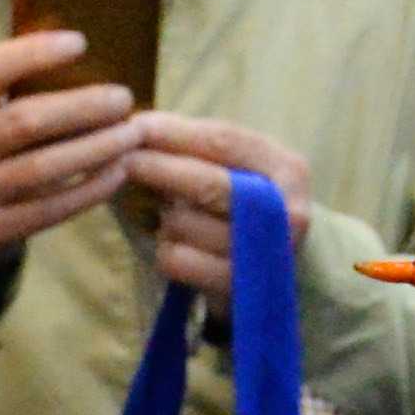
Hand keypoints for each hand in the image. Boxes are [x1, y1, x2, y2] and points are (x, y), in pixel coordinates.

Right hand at [0, 28, 144, 319]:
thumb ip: (11, 93)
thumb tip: (83, 53)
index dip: (33, 52)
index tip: (80, 42)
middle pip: (25, 120)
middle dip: (82, 107)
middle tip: (123, 99)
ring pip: (42, 167)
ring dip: (95, 149)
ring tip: (131, 135)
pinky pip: (48, 209)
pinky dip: (88, 190)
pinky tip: (118, 173)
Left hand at [126, 116, 317, 301]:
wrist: (271, 273)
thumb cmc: (245, 206)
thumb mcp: (237, 168)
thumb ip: (194, 145)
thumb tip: (136, 126)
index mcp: (289, 170)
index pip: (226, 141)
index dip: (176, 132)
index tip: (136, 126)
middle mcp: (287, 212)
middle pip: (209, 184)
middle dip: (159, 168)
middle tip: (124, 161)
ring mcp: (264, 255)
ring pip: (185, 224)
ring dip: (164, 217)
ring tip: (172, 216)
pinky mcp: (237, 288)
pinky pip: (177, 260)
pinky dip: (165, 250)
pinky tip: (177, 245)